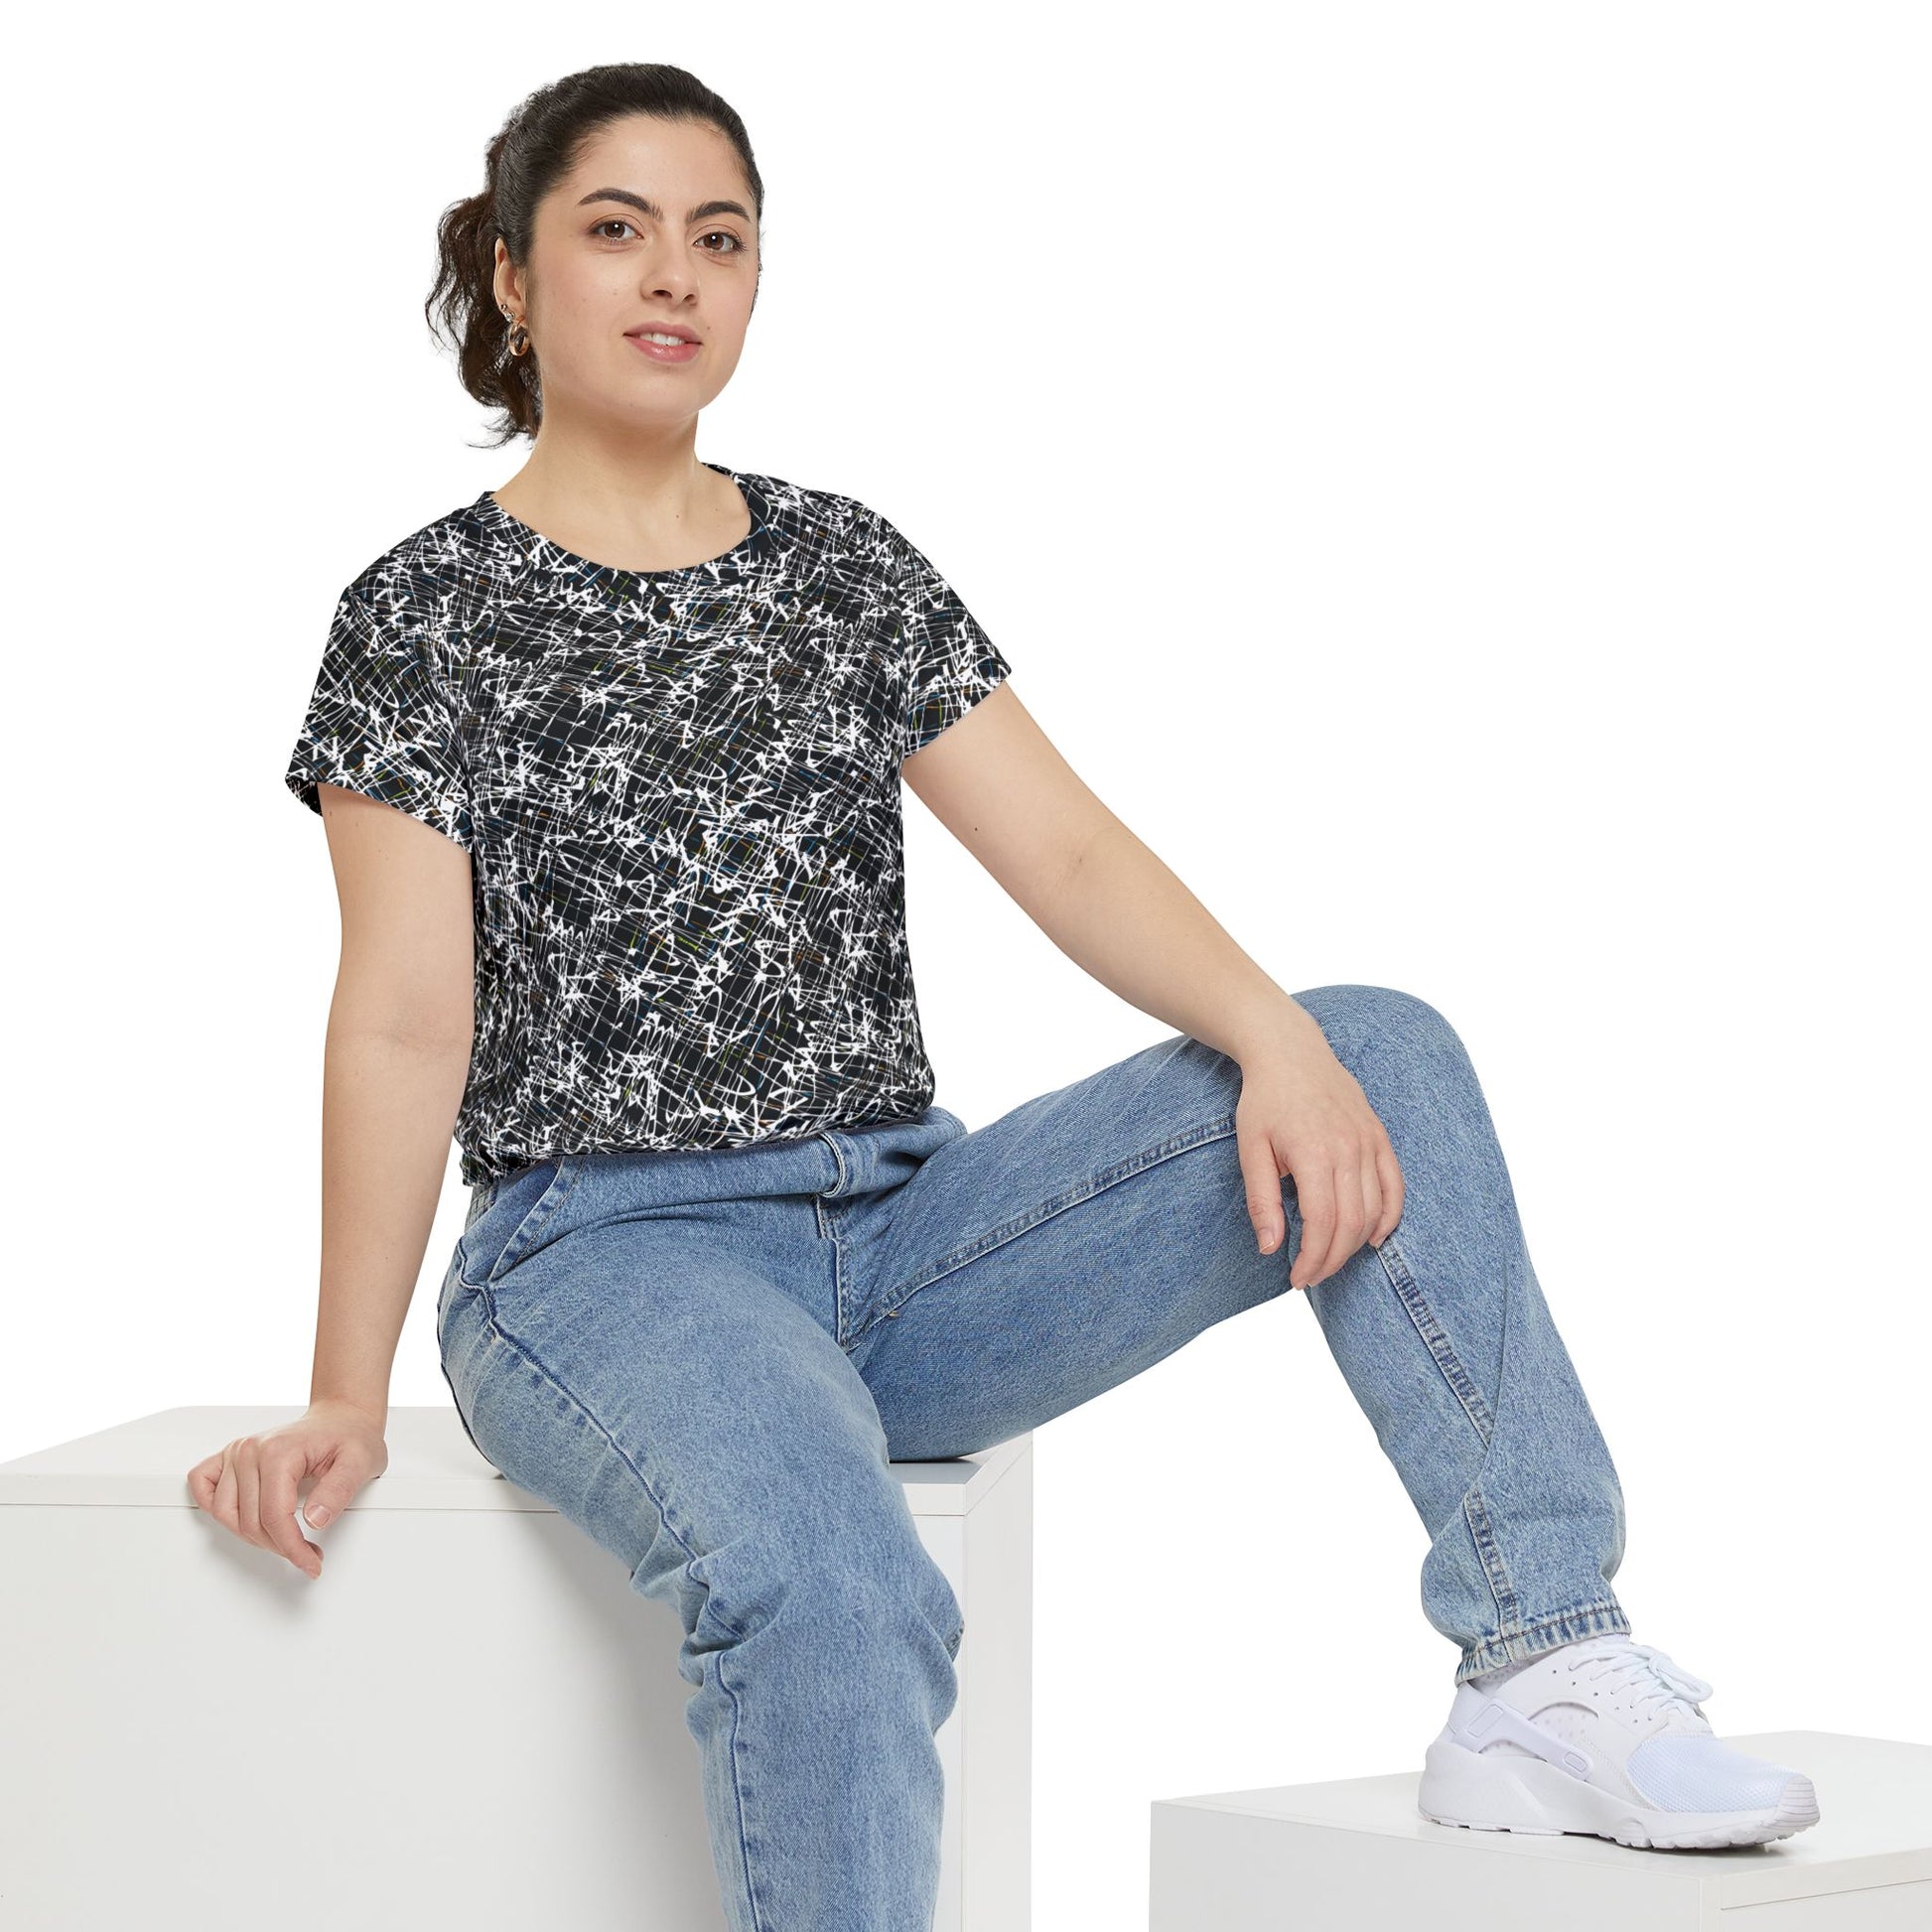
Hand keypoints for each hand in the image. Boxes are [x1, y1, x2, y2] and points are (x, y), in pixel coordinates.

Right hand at [186, 1400, 388, 1580]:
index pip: (274, 1516)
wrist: (342, 1418)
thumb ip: (338, 1492)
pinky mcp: (229, 1456)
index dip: (292, 1548)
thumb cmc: (349, 1436)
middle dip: (279, 1546)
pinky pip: (202, 1485)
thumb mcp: (360, 1463)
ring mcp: (237, 1452)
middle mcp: (251, 1450)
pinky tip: (240, 1518)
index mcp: (279, 1451)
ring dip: (251, 1536)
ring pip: (226, 1514)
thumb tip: (314, 1520)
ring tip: (283, 1539)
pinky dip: (214, 1507)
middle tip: (306, 1553)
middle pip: (250, 1521)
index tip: (310, 1562)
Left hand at [1234, 1011, 1404, 1287]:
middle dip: (1332, 1259)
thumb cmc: (1265, 1100)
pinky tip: (1374, 1238)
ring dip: (1356, 1244)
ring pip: (1375, 1210)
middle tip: (1311, 1276)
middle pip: (1351, 1224)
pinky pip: (1395, 1186)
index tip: (1297, 1278)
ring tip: (1332, 1258)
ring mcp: (1368, 1142)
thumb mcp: (1250, 1148)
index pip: (1322, 1223)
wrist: (1290, 1052)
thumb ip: (1261, 1199)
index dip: (1312, 1258)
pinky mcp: (1379, 1137)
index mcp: (1313, 1153)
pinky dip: (1390, 1217)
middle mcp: (1348, 1149)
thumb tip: (1270, 1247)